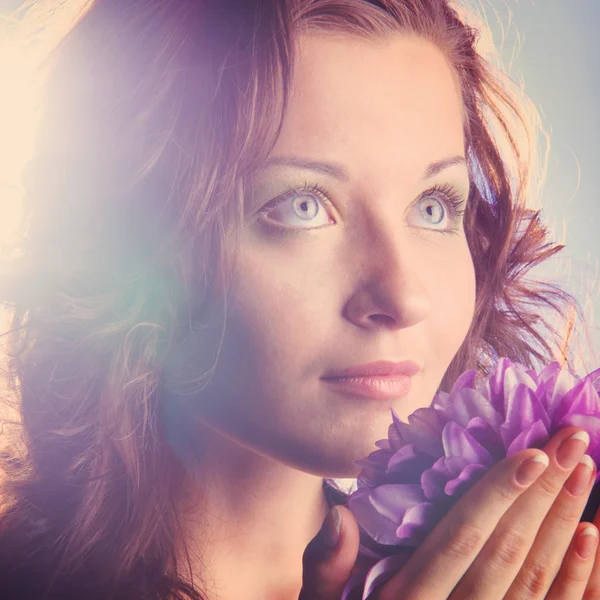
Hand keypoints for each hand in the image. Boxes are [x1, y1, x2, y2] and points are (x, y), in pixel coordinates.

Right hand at [300, 427, 598, 598]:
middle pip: (510, 550)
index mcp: (408, 599)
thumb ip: (326, 566)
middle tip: (574, 439)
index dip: (498, 494)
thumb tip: (339, 515)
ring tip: (586, 469)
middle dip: (545, 492)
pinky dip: (583, 576)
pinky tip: (594, 534)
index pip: (461, 537)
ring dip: (568, 522)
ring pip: (541, 578)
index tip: (532, 451)